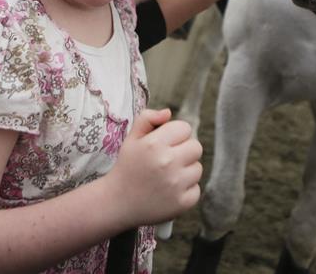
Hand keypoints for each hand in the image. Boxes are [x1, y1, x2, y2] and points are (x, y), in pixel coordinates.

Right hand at [105, 109, 201, 226]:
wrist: (117, 202)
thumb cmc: (128, 166)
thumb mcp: (132, 138)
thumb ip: (147, 118)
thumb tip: (168, 112)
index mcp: (155, 144)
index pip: (185, 128)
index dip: (176, 134)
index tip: (166, 143)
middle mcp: (167, 162)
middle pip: (196, 147)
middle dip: (184, 150)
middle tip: (169, 159)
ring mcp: (176, 184)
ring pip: (198, 168)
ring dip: (186, 171)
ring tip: (168, 176)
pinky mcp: (182, 202)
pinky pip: (196, 189)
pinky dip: (186, 190)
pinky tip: (170, 190)